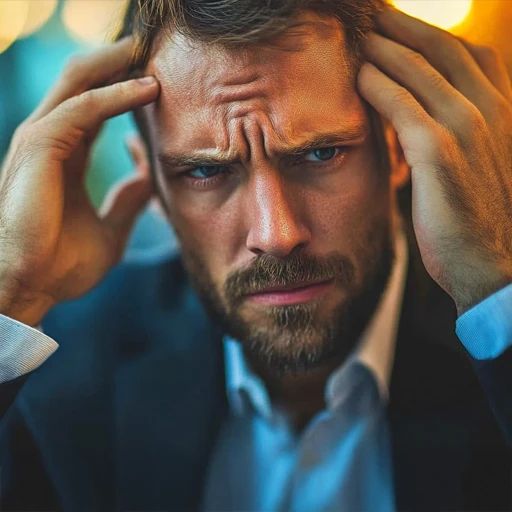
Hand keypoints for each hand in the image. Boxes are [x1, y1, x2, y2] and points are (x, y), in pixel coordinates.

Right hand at [0, 38, 158, 325]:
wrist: (34, 288)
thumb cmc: (64, 265)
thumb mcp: (113, 230)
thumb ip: (130, 201)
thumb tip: (151, 179)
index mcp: (66, 158)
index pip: (95, 108)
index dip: (124, 90)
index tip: (158, 82)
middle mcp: (51, 142)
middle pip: (84, 84)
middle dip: (117, 61)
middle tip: (152, 46)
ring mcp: (41, 141)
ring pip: (80, 83)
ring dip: (117, 65)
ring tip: (152, 53)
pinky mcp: (39, 147)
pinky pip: (83, 109)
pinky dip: (115, 95)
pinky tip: (147, 89)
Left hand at [358, 6, 511, 314]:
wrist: (488, 264)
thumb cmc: (470, 217)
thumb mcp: (469, 165)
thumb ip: (448, 132)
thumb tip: (411, 111)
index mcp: (498, 110)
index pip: (460, 51)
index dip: (422, 31)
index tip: (388, 22)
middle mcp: (489, 110)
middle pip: (439, 47)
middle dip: (400, 25)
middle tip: (365, 14)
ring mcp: (468, 129)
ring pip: (422, 69)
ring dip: (385, 46)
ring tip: (355, 35)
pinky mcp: (442, 156)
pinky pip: (405, 108)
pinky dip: (381, 86)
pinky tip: (359, 75)